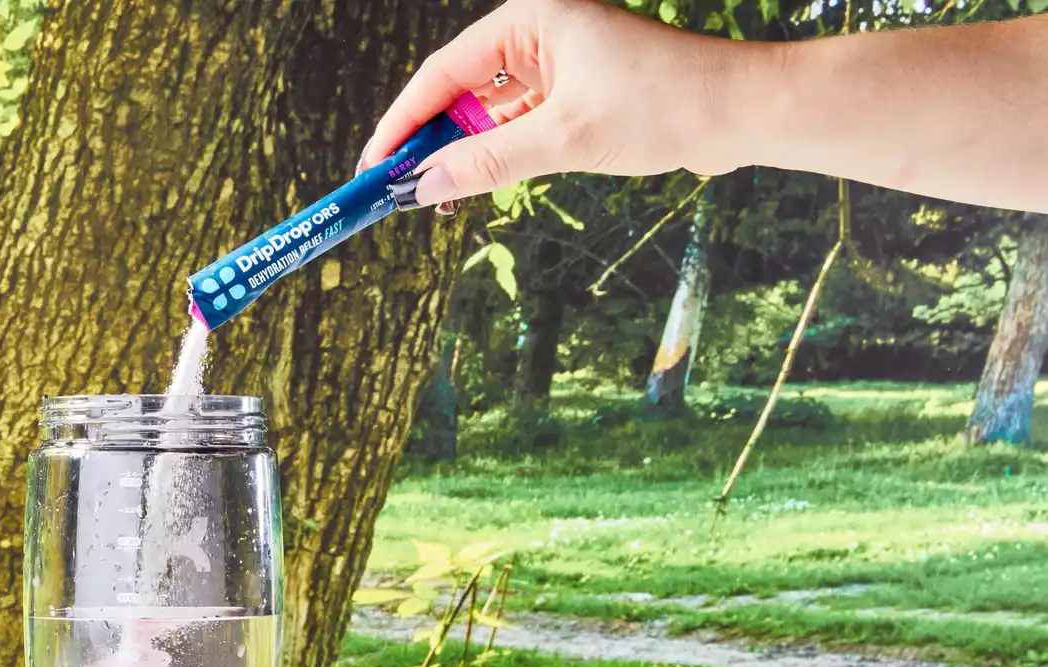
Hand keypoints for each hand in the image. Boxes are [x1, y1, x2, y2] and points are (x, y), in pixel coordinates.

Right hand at [358, 0, 744, 208]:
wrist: (741, 113)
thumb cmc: (664, 104)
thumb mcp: (565, 139)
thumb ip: (489, 164)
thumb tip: (424, 188)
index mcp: (532, 17)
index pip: (444, 72)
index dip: (404, 121)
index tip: (376, 164)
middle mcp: (539, 32)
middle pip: (459, 91)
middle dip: (429, 142)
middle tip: (395, 189)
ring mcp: (557, 63)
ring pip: (487, 114)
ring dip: (461, 155)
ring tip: (430, 197)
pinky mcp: (574, 93)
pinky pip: (517, 125)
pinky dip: (495, 156)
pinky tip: (472, 186)